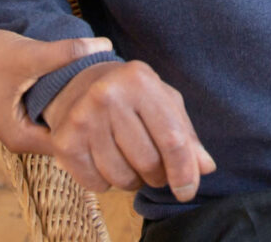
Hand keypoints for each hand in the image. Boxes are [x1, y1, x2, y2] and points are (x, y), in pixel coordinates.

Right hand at [0, 23, 112, 152]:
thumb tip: (106, 46)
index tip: (112, 101)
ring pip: (61, 119)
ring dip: (78, 103)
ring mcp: (23, 124)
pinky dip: (66, 96)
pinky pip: (53, 108)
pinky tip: (82, 78)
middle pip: (68, 132)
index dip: (93, 122)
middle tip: (112, 90)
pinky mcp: (24, 108)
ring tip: (101, 82)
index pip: (71, 142)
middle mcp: (24, 138)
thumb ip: (67, 53)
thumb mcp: (31, 55)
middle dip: (89, 113)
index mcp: (23, 139)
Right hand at [43, 59, 214, 200]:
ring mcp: (83, 118)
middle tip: (154, 166)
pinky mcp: (64, 142)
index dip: (184, 170)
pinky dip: (107, 182)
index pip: (171, 138)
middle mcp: (109, 96)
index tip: (188, 190)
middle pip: (148, 162)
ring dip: (133, 180)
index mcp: (140, 81)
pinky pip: (97, 185)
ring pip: (122, 178)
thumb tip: (206, 168)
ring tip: (129, 159)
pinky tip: (106, 158)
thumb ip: (186, 134)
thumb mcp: (163, 101)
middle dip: (158, 175)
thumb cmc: (132, 94)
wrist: (79, 83)